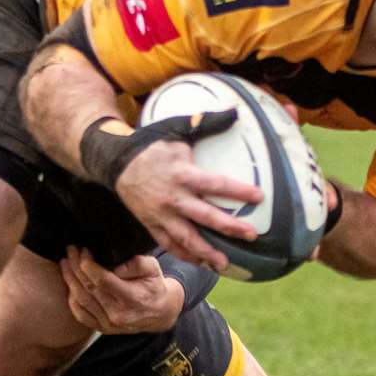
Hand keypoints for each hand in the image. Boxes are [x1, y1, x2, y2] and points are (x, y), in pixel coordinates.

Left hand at [60, 247, 184, 332]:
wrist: (159, 313)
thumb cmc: (154, 286)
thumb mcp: (153, 269)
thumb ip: (136, 263)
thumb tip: (115, 264)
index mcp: (133, 299)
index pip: (103, 281)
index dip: (89, 266)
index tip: (83, 252)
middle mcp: (119, 314)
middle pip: (90, 288)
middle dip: (76, 267)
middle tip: (71, 251)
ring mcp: (109, 324)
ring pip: (82, 300)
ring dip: (70, 279)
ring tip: (65, 263)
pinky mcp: (102, 329)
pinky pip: (80, 314)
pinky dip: (71, 298)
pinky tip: (69, 283)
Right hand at [115, 137, 261, 271]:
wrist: (116, 161)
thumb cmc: (151, 145)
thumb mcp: (176, 130)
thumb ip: (205, 123)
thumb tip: (234, 112)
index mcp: (182, 174)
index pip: (216, 184)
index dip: (239, 191)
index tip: (259, 197)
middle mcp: (173, 198)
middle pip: (205, 217)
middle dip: (229, 228)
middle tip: (251, 235)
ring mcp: (161, 215)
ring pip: (186, 238)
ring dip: (206, 252)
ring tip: (225, 263)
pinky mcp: (151, 225)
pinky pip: (170, 244)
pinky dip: (185, 255)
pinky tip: (201, 262)